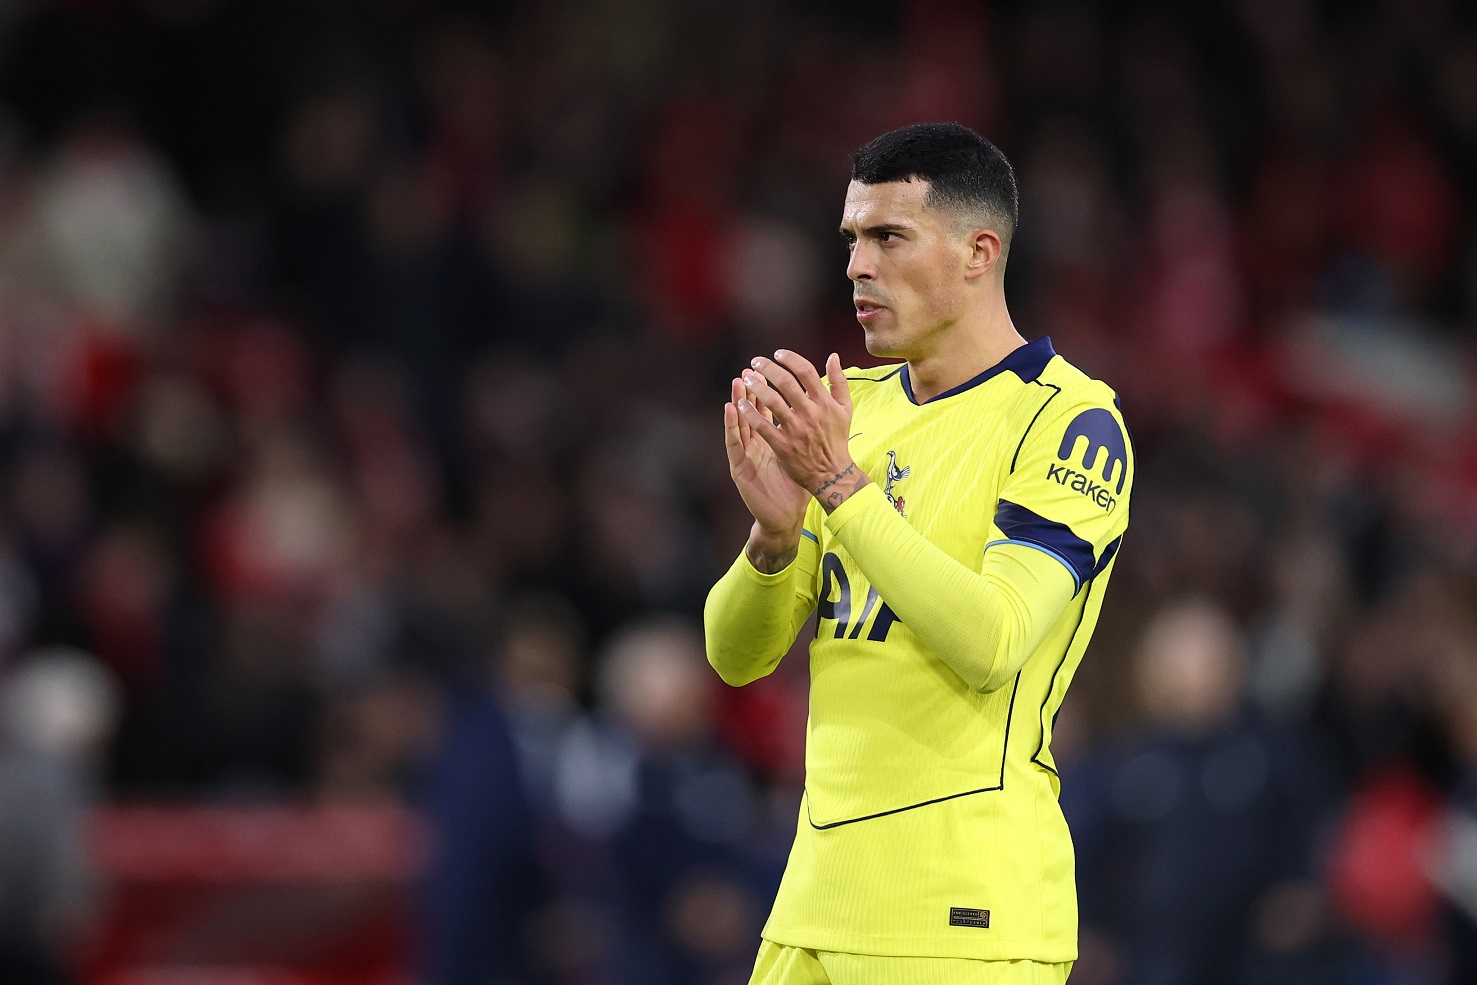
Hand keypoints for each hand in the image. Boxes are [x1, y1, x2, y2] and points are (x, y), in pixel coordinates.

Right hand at [724, 374, 809, 548]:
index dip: (768, 388)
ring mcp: (746, 453)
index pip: (768, 407)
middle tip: (750, 369)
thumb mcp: (802, 453)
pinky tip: (730, 409)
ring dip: (738, 400)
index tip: (771, 368)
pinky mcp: (739, 466)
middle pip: (751, 410)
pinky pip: (734, 442)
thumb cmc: (794, 484)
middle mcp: (756, 442)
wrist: (784, 514)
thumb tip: (818, 408)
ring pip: (740, 421)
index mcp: (771, 437)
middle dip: (751, 389)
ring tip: (737, 382)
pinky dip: (731, 425)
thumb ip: (807, 429)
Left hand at [737, 351, 870, 512]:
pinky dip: (751, 414)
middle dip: (768, 369)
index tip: (778, 354)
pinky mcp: (784, 446)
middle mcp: (810, 414)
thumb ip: (839, 381)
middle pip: (786, 383)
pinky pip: (763, 427)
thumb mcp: (845, 408)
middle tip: (756, 362)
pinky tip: (741, 405)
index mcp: (824, 402)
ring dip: (756, 388)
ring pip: (772, 402)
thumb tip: (833, 356)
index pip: (806, 372)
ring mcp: (796, 430)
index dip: (790, 359)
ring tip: (747, 380)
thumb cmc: (836, 438)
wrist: (832, 473)